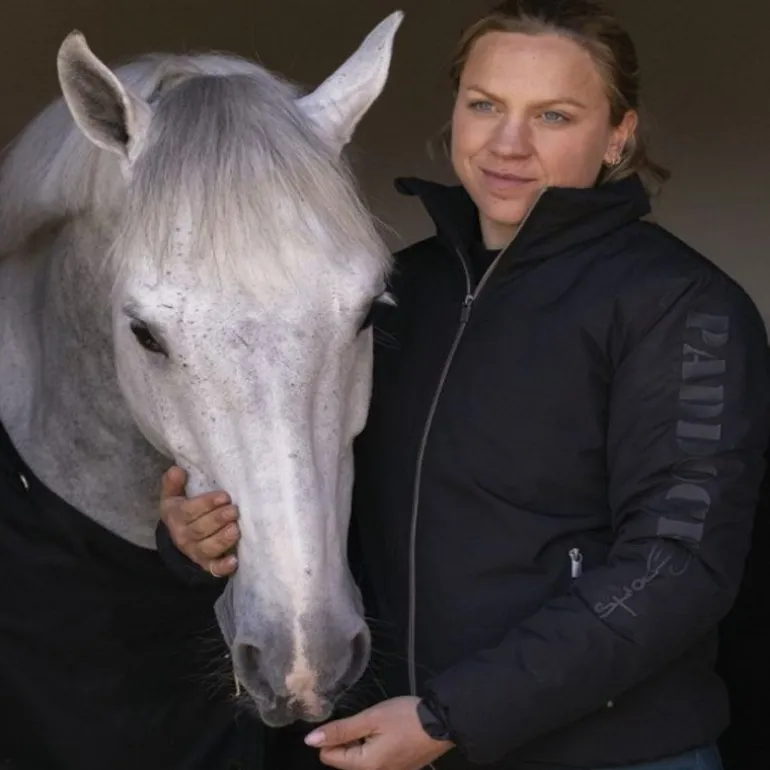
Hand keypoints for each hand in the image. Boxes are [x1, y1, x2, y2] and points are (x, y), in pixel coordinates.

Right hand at [159, 466, 240, 577]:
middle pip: (200, 529)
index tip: (224, 496)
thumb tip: (176, 470)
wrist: (178, 541)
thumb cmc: (182, 512)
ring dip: (222, 539)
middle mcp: (183, 536)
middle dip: (218, 519)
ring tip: (235, 530)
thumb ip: (173, 484)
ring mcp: (195, 552)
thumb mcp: (173, 498)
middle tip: (234, 511)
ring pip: (208, 548)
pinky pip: (213, 568)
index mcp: (176, 517)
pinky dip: (223, 567)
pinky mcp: (207, 564)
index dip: (207, 503)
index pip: (189, 511)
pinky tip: (233, 562)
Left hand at [304, 696, 453, 769]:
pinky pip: (376, 760)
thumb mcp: (371, 718)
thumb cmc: (404, 717)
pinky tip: (385, 732)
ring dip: (361, 741)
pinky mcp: (400, 768)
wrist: (442, 722)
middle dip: (347, 739)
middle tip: (363, 720)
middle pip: (345, 760)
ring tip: (374, 724)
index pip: (330, 757)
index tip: (346, 720)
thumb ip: (341, 730)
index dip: (331, 736)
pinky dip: (374, 745)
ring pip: (360, 759)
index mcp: (366, 766)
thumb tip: (310, 740)